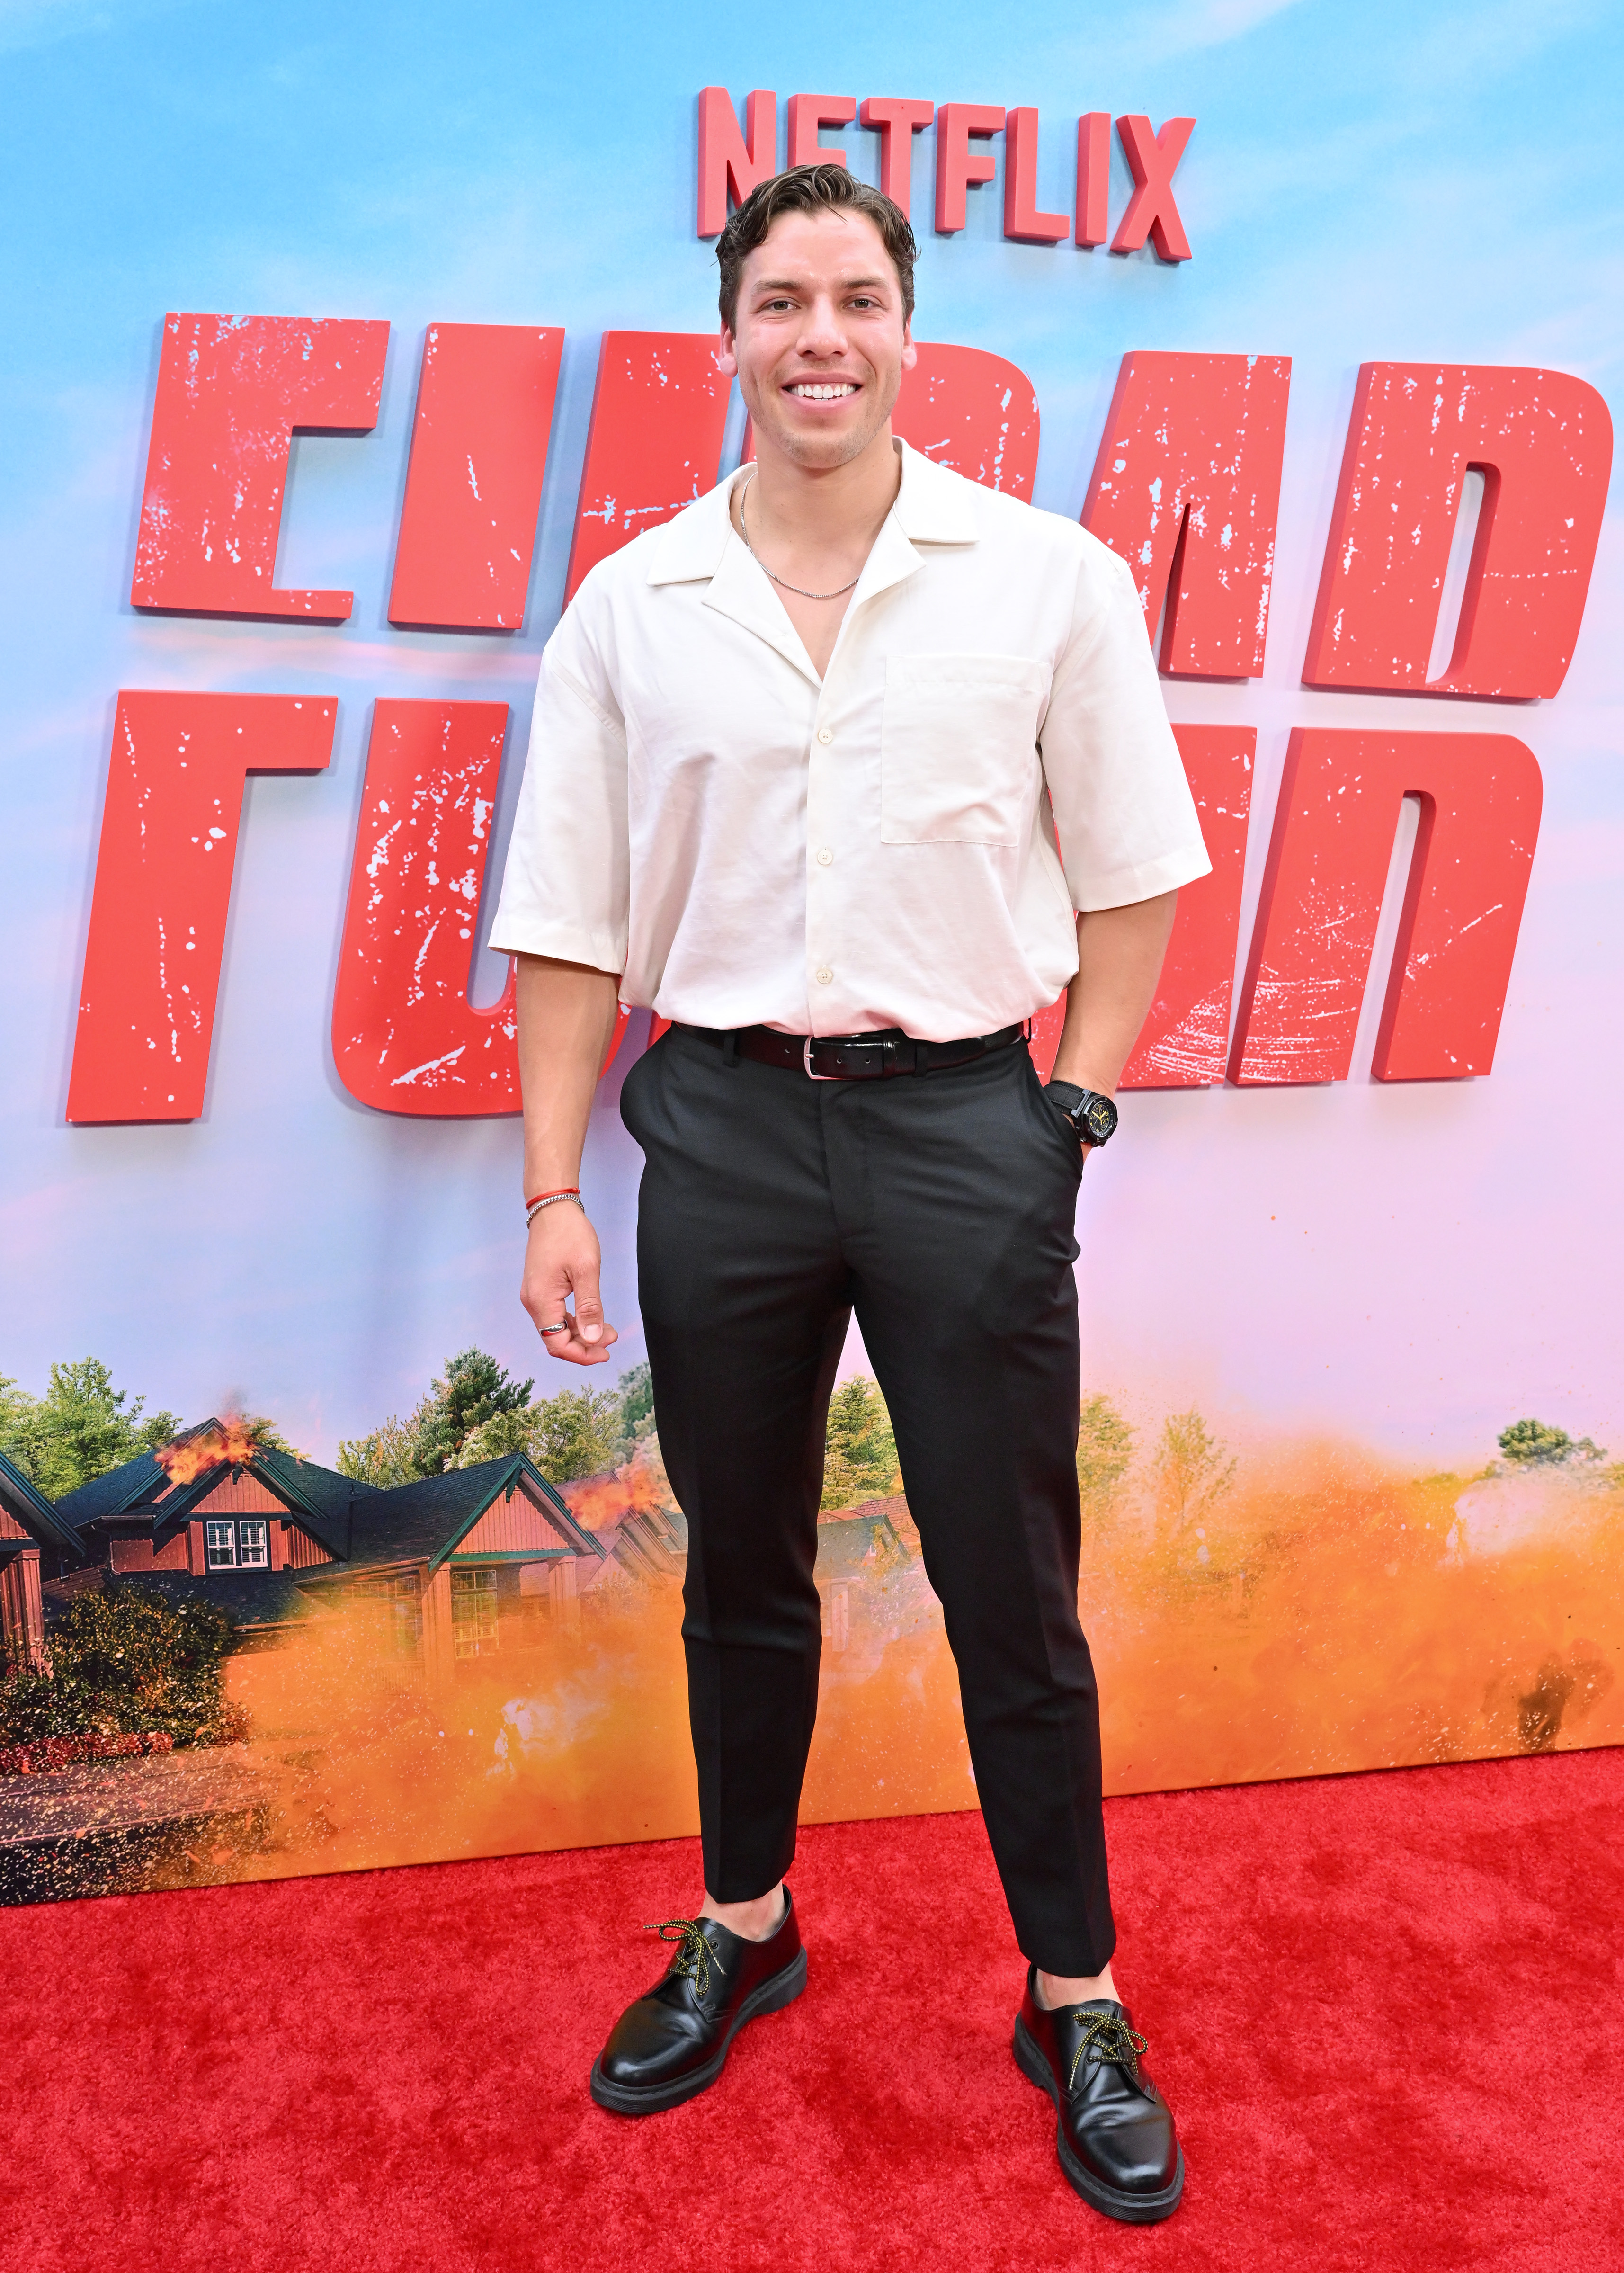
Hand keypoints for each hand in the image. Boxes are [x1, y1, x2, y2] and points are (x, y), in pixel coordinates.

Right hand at [520, 1205, 618, 1366]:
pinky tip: (592, 1318)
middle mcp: (533, 1302)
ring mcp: (535, 1295)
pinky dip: (574, 1321)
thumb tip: (593, 1340)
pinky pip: (555, 1315)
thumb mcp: (586, 1270)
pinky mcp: (541, 1288)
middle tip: (611, 1339)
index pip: (557, 1344)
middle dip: (584, 1345)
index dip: (581, 1355)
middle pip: (555, 1340)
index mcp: (541, 1301)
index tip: (605, 1352)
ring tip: (607, 1330)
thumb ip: (589, 1308)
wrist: (553, 1209)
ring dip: (581, 1334)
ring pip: (556, 1329)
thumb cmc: (570, 1234)